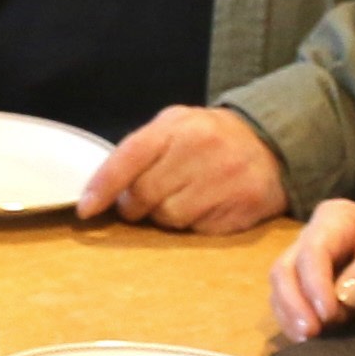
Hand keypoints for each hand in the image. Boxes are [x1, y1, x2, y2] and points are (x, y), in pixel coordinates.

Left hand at [76, 105, 286, 231]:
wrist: (269, 144)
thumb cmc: (207, 137)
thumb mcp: (173, 126)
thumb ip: (140, 150)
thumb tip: (103, 189)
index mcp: (177, 127)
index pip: (128, 158)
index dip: (102, 187)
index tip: (85, 210)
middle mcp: (201, 150)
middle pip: (145, 195)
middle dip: (134, 206)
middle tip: (139, 203)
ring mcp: (225, 180)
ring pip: (170, 217)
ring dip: (164, 216)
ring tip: (179, 198)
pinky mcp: (243, 208)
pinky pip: (198, 229)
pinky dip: (192, 224)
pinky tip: (204, 206)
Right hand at [268, 201, 354, 339]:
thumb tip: (342, 298)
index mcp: (335, 219)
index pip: (312, 250)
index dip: (314, 283)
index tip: (329, 314)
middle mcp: (312, 237)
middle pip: (286, 268)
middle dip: (293, 301)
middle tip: (310, 332)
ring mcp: (307, 262)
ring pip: (282, 287)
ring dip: (290, 314)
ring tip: (308, 338)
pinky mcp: (309, 285)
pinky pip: (289, 302)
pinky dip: (293, 320)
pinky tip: (305, 338)